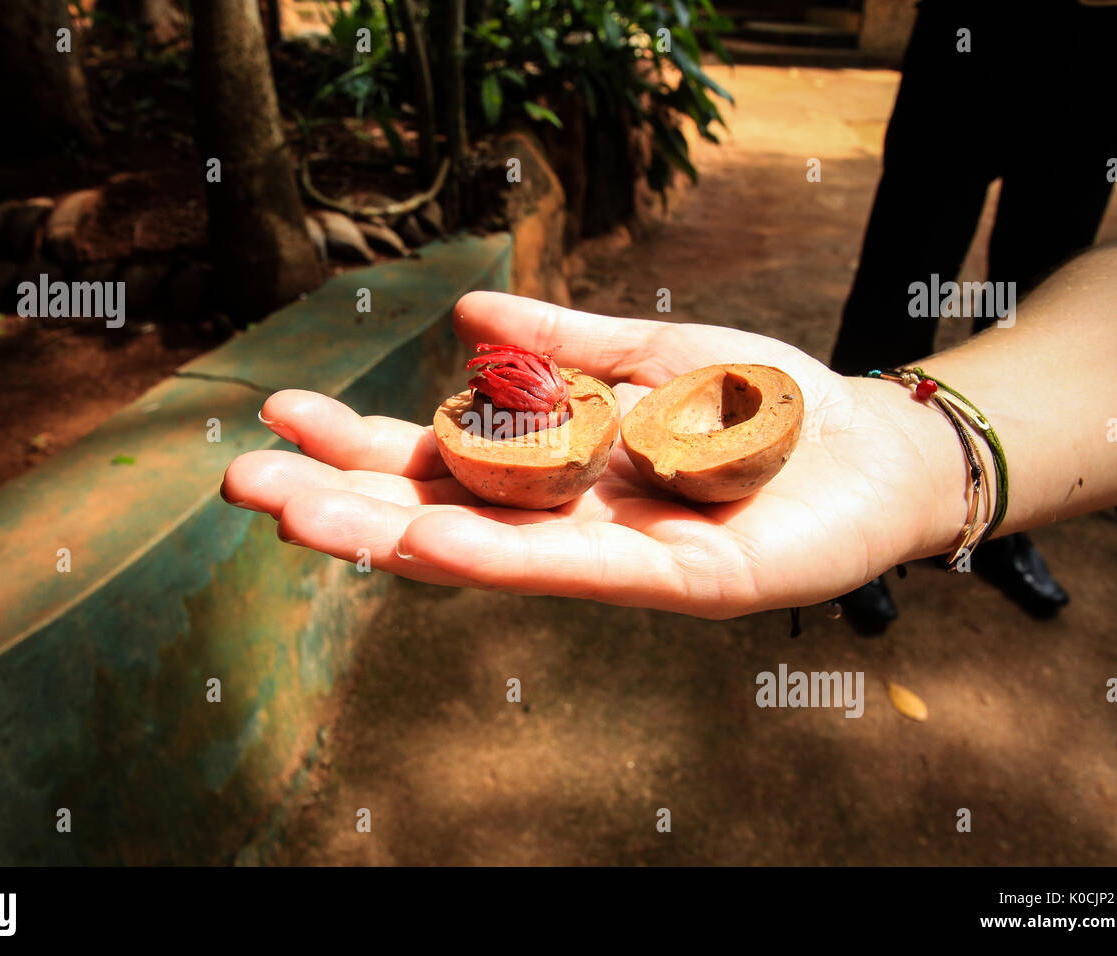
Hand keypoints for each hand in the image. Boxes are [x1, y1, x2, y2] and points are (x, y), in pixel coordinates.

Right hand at [221, 292, 959, 618]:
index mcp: (556, 470)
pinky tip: (424, 541)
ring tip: (302, 517)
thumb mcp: (645, 352)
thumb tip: (461, 311)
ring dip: (388, 537)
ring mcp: (616, 562)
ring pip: (487, 554)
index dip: (358, 442)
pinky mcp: (679, 583)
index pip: (435, 461)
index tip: (279, 411)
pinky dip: (497, 556)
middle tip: (244, 482)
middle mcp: (569, 524)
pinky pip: (574, 571)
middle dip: (340, 501)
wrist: (873, 444)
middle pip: (436, 514)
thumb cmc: (762, 402)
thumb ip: (558, 341)